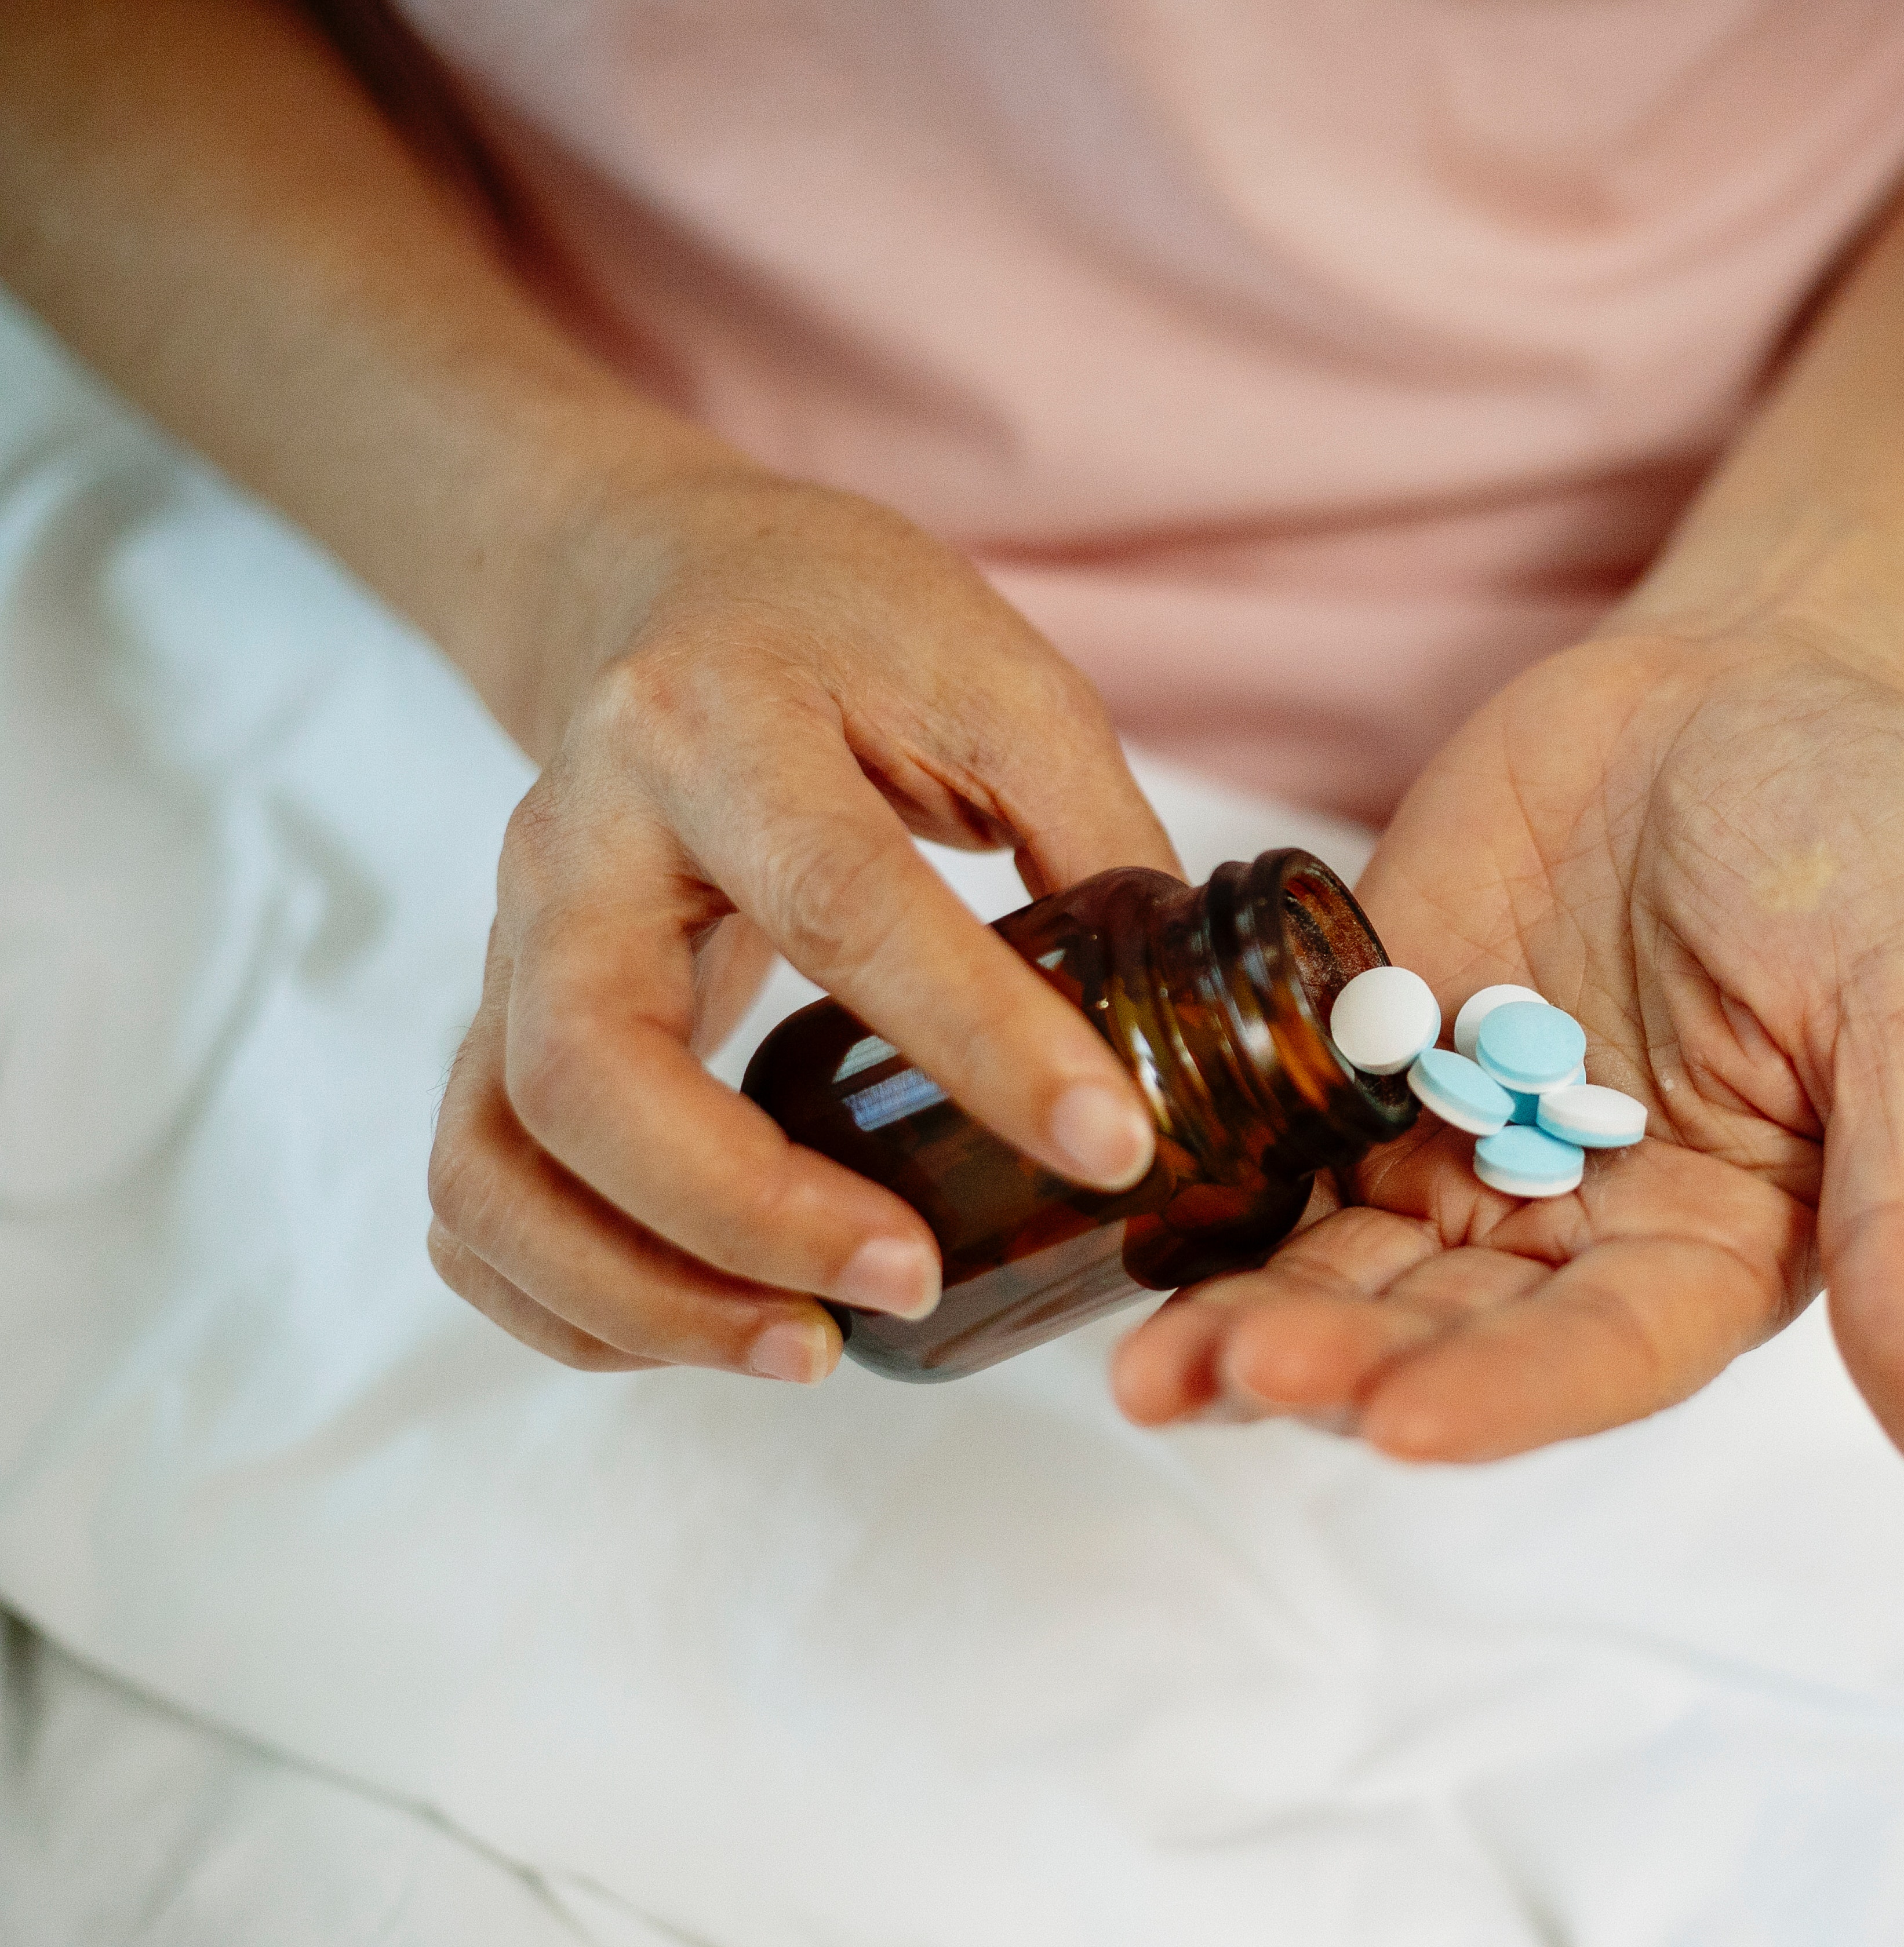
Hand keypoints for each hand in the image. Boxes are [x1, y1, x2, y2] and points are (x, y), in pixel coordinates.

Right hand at [427, 472, 1178, 1382]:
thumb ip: (1096, 835)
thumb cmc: (843, 625)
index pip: (841, 903)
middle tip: (908, 1282)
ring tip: (809, 1347)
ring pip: (496, 1162)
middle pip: (588, 1068)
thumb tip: (1212, 1027)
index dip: (980, 1042)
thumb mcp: (998, 679)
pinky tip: (715, 1328)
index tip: (1111, 1146)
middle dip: (746, 1212)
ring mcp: (512, 943)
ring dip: (638, 1291)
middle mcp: (575, 841)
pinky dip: (567, 1298)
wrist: (664, 584)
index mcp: (716, 725)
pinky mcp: (500, 1020)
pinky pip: (475, 1195)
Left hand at [1113, 632, 1903, 1484]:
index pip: (1601, 1358)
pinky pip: (1286, 1141)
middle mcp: (1579, 1222)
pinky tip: (1133, 1223)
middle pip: (1446, 1333)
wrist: (1751, 673)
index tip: (1397, 1423)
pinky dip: (1215, 1190)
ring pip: (1347, 1265)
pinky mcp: (1380, 1049)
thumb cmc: (1868, 839)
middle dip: (1337, 1364)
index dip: (1502, 1399)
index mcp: (1715, 1245)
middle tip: (1219, 1377)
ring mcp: (1468, 1138)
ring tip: (1143, 1366)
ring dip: (1248, 1317)